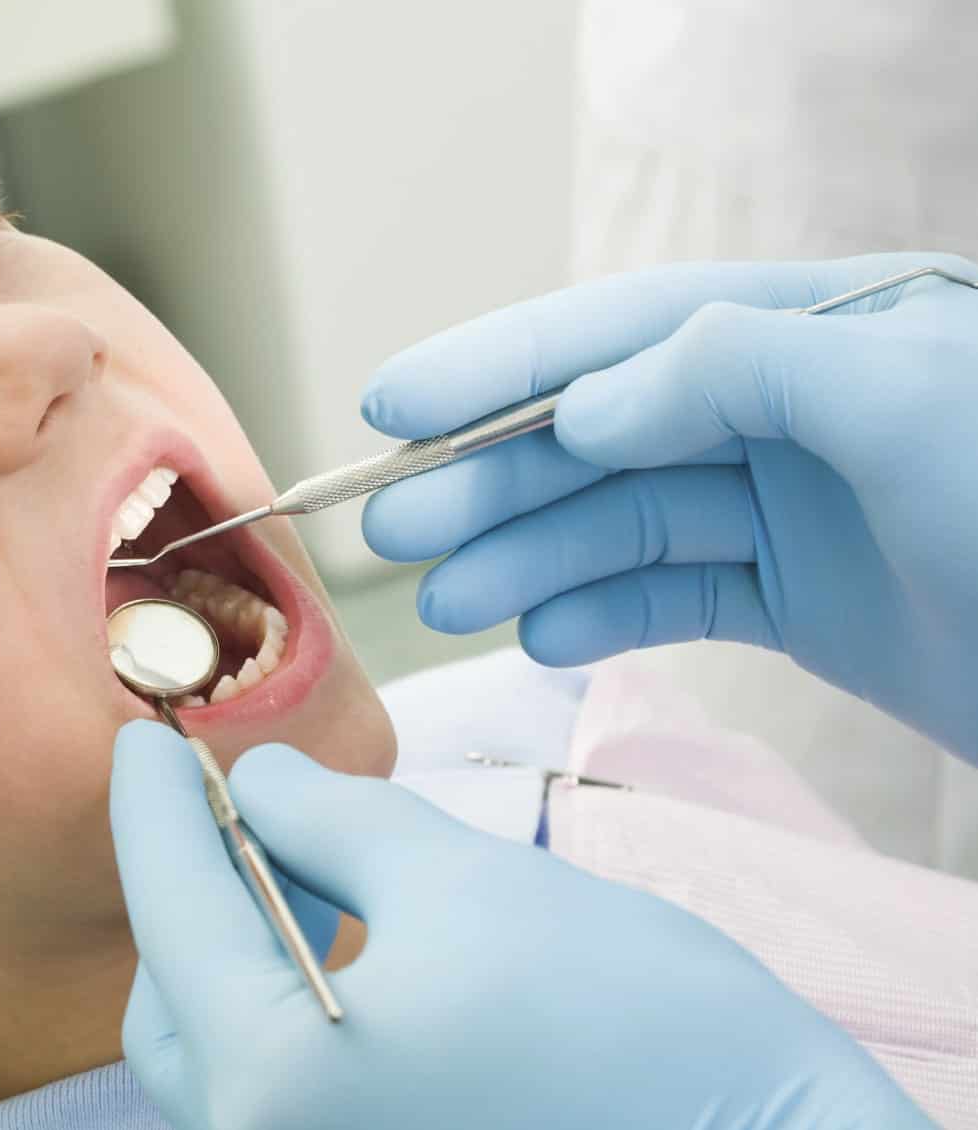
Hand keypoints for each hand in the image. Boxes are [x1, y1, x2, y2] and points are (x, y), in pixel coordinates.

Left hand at [110, 720, 928, 1129]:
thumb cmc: (631, 1017)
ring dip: (234, 947)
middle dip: (187, 886)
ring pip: (218, 1052)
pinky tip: (336, 938)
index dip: (150, 810)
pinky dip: (281, 1004)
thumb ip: (330, 820)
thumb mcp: (459, 879)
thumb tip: (258, 785)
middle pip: (171, 998)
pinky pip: (277, 1088)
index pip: (171, 913)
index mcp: (274, 1078)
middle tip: (223, 795)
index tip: (141, 739)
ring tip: (294, 856)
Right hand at [360, 252, 977, 758]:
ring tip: (448, 601)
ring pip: (625, 521)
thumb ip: (736, 364)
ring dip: (529, 556)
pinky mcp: (806, 600)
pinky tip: (544, 635)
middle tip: (391, 528)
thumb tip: (590, 404)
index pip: (625, 328)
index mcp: (818, 329)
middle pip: (605, 433)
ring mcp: (798, 506)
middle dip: (493, 477)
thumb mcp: (906, 396)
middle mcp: (794, 408)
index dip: (500, 362)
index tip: (393, 403)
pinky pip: (676, 596)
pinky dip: (604, 614)